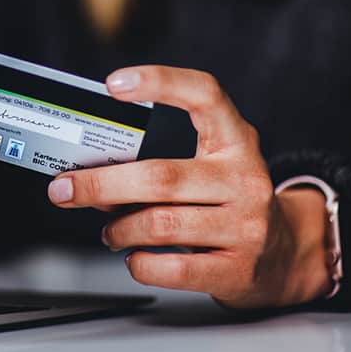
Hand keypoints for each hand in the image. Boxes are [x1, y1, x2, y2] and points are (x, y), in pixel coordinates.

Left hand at [46, 65, 331, 308]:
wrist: (286, 255)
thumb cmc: (229, 202)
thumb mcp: (210, 167)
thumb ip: (161, 161)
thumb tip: (89, 172)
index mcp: (236, 141)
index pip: (205, 94)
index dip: (161, 82)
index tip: (113, 84)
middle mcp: (244, 179)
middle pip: (161, 176)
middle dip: (100, 184)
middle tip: (64, 190)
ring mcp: (245, 226)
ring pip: (159, 224)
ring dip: (118, 228)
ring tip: (109, 231)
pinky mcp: (237, 270)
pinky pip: (172, 268)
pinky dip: (140, 263)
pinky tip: (134, 257)